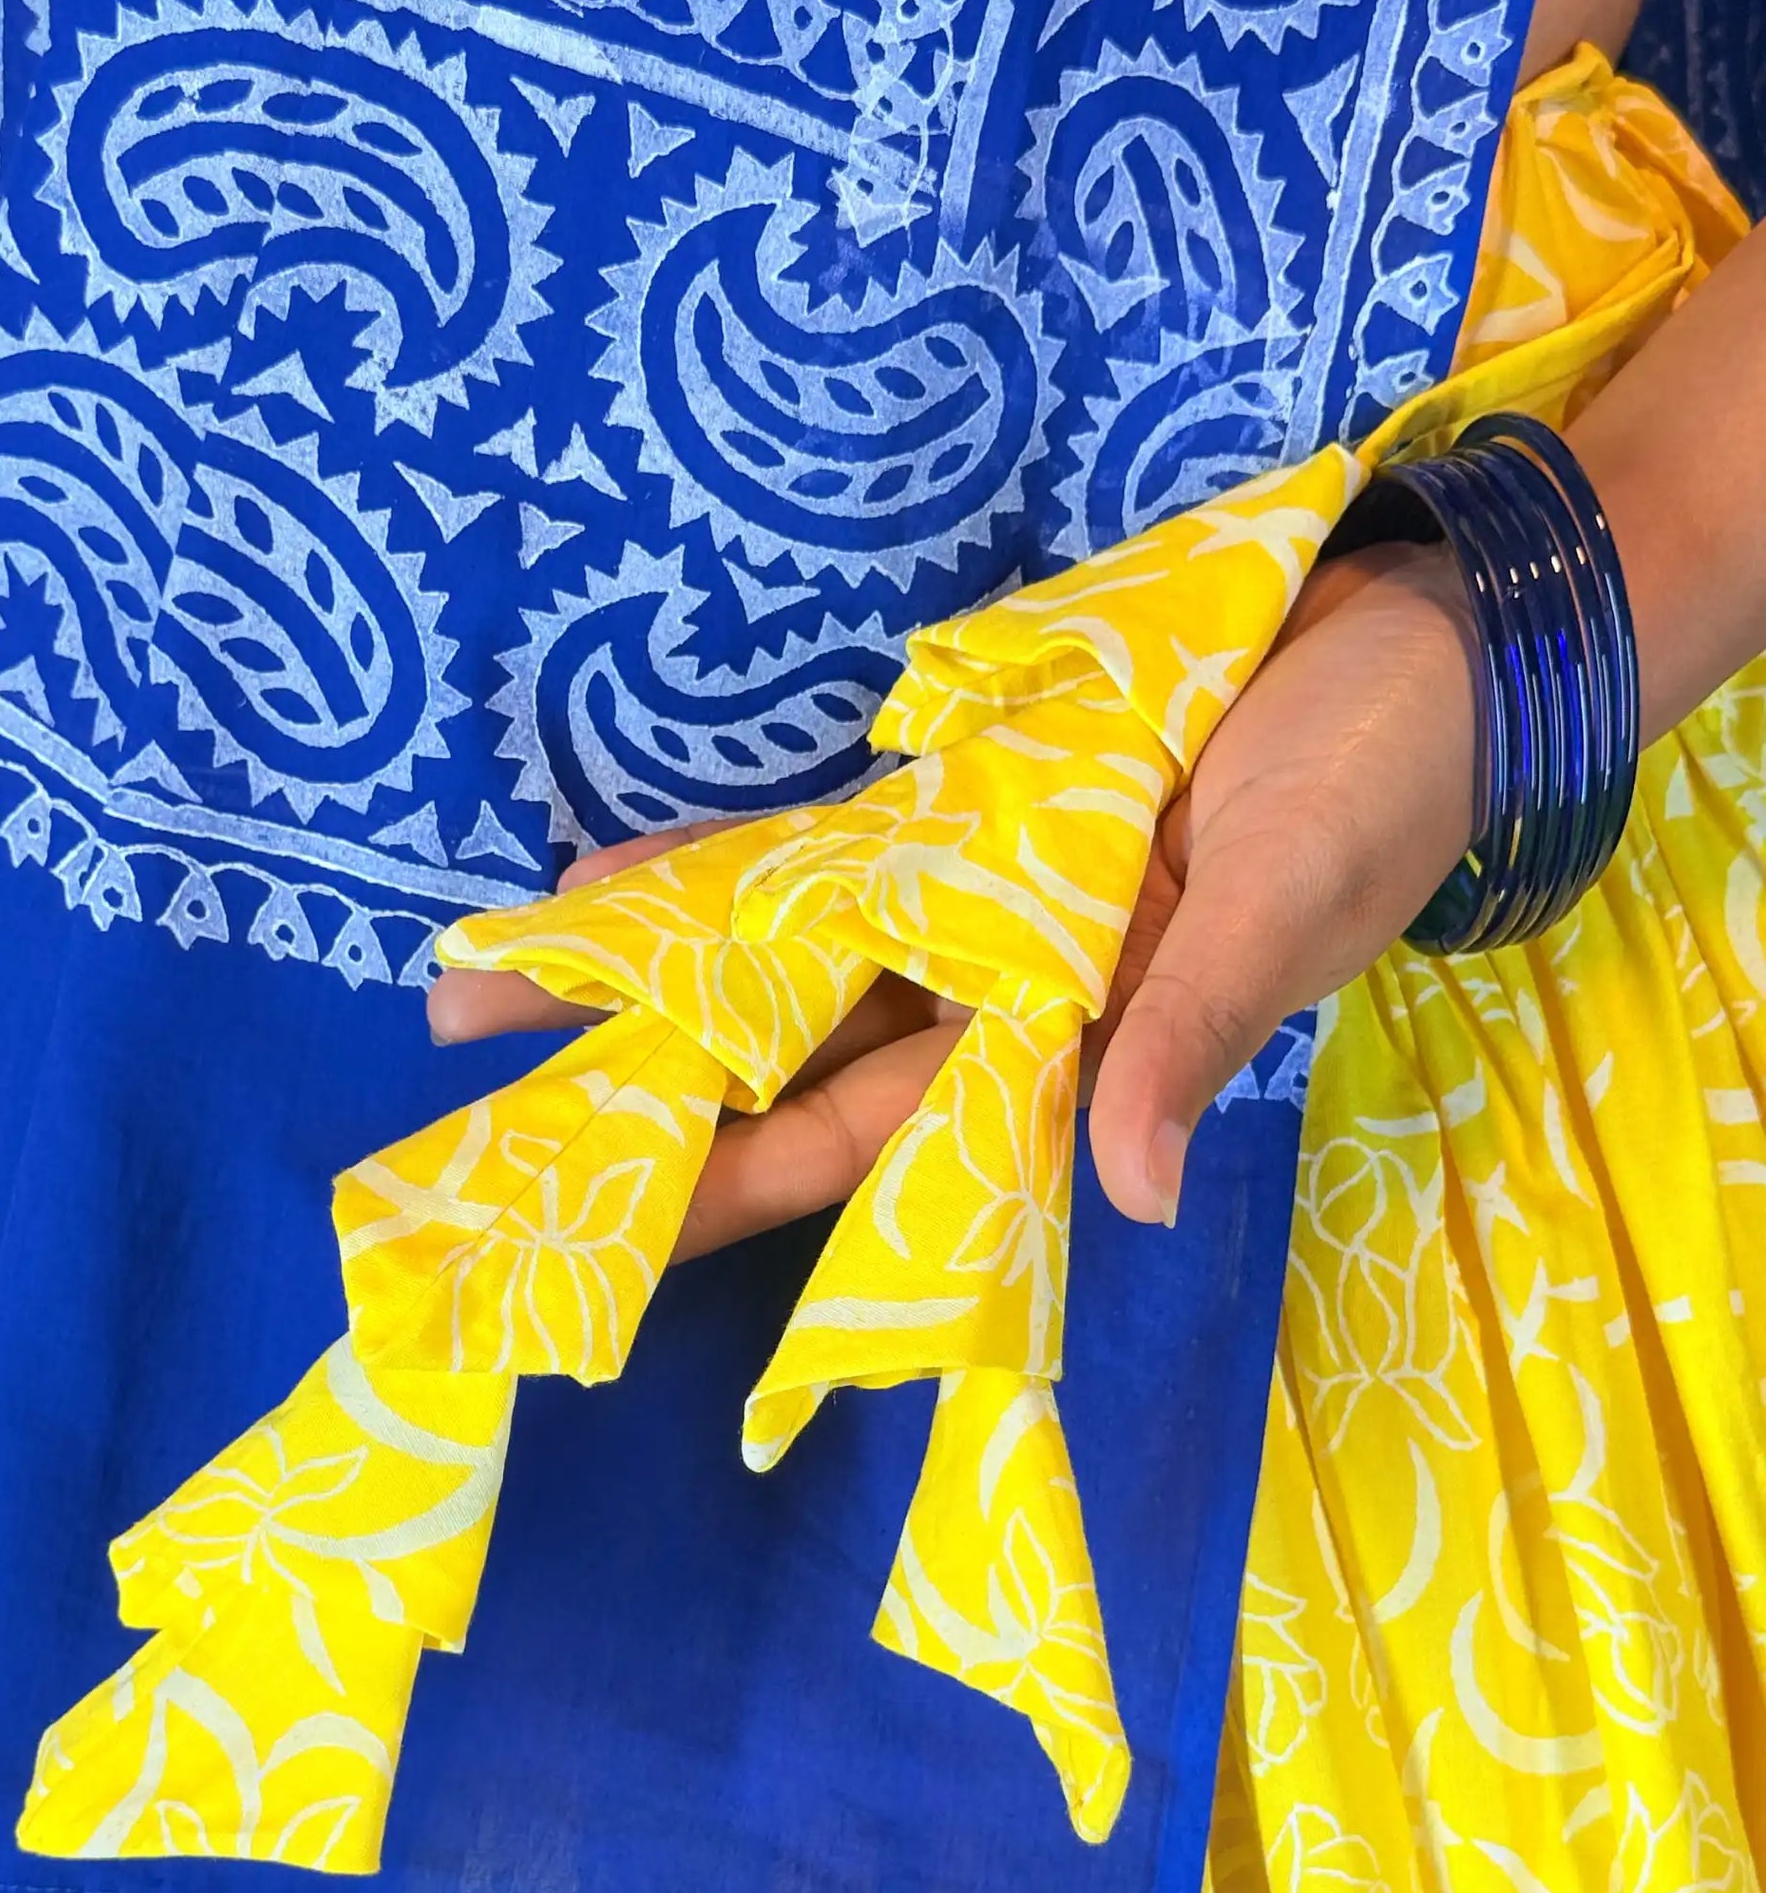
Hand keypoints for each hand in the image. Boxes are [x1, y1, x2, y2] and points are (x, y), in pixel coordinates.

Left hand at [427, 540, 1477, 1247]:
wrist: (1424, 653)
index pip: (864, 1144)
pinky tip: (616, 878)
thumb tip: (1133, 1194)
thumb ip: (1192, 1039)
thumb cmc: (1377, 785)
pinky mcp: (978, 811)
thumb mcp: (1289, 905)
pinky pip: (825, 850)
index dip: (733, 1189)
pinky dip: (729, 866)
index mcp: (1062, 1048)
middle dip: (636, 1095)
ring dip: (646, 977)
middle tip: (468, 1119)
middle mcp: (994, 997)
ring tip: (483, 992)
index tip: (601, 1239)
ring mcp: (976, 903)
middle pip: (781, 1066)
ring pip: (779, 962)